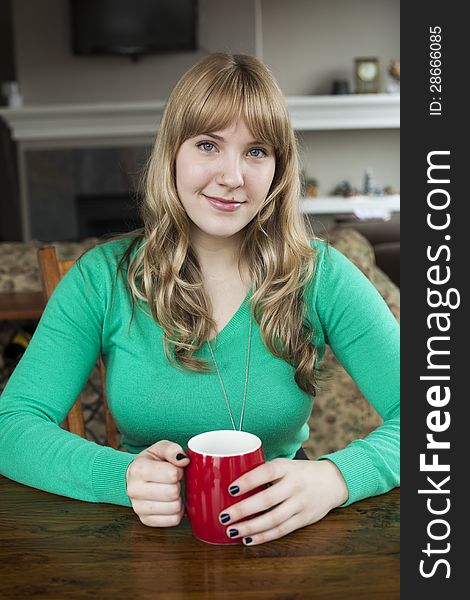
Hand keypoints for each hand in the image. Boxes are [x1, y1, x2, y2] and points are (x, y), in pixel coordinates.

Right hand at [126, 440, 189, 526]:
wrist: (133, 477)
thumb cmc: (150, 462)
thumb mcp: (159, 448)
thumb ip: (172, 449)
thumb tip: (184, 460)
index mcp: (138, 470)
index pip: (172, 475)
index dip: (178, 471)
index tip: (174, 469)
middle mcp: (135, 490)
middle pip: (173, 492)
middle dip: (178, 485)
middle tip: (173, 481)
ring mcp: (139, 508)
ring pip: (174, 508)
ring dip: (179, 499)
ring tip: (171, 491)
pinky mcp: (146, 520)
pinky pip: (173, 520)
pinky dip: (177, 512)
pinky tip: (171, 502)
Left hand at [219, 459, 348, 544]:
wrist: (332, 481)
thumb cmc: (300, 472)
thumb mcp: (285, 464)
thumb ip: (264, 472)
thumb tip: (231, 481)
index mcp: (287, 467)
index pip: (267, 472)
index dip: (249, 480)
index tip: (230, 489)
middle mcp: (295, 484)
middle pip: (267, 499)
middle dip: (244, 510)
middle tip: (224, 516)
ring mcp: (301, 503)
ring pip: (273, 519)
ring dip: (251, 527)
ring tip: (232, 531)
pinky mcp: (304, 519)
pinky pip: (282, 530)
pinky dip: (264, 536)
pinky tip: (248, 539)